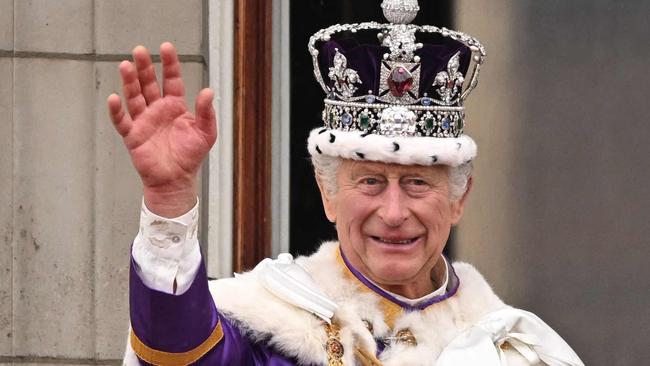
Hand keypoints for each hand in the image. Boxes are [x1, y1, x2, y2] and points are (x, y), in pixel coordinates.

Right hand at [107, 42, 216, 216]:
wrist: (177, 181)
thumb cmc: (191, 157)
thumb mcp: (206, 133)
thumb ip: (207, 112)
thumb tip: (209, 92)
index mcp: (175, 106)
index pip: (171, 80)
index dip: (169, 64)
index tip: (166, 48)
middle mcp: (157, 109)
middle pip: (149, 83)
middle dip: (144, 67)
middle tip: (139, 50)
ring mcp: (143, 121)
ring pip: (134, 96)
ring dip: (129, 82)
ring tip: (126, 65)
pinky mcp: (133, 136)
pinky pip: (122, 121)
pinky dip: (117, 110)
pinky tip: (114, 98)